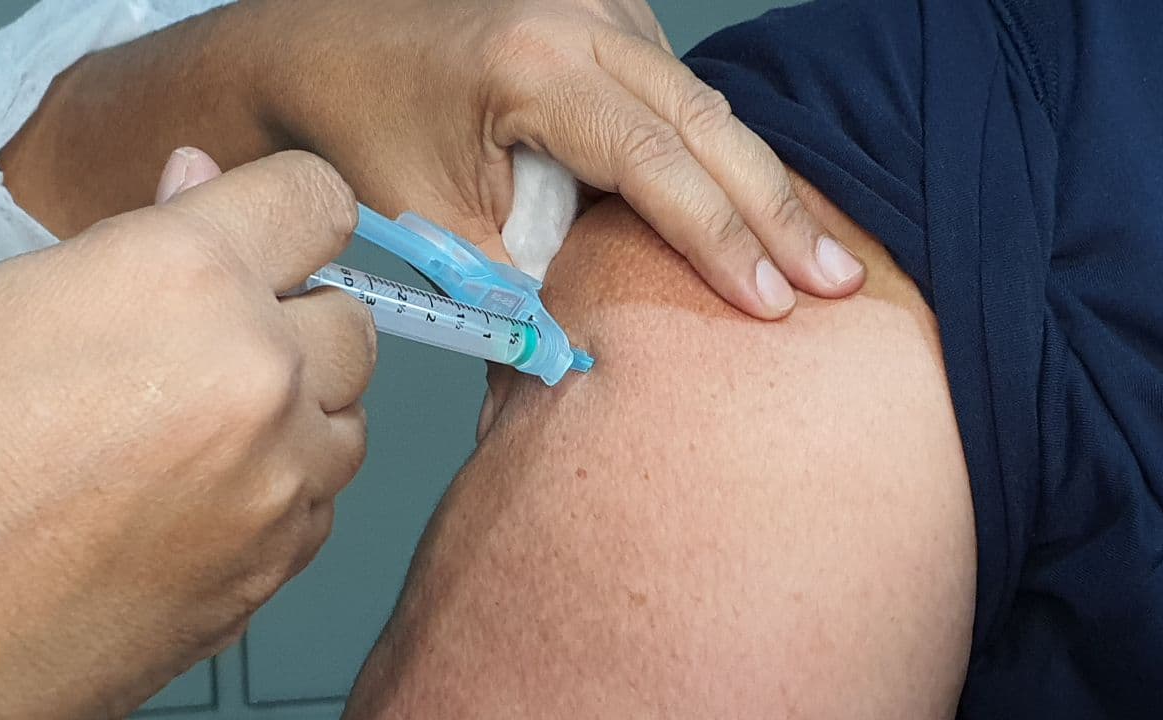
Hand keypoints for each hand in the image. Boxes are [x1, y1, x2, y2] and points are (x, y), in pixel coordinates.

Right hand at [0, 150, 374, 718]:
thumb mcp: (21, 302)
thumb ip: (142, 236)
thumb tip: (203, 179)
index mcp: (184, 279)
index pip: (313, 198)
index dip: (291, 210)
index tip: (281, 228)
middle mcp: (257, 371)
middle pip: (349, 317)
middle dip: (294, 324)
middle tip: (214, 349)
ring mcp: (282, 473)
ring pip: (348, 411)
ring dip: (297, 411)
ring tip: (199, 432)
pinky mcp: (285, 556)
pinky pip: (324, 495)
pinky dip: (285, 488)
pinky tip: (204, 496)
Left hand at [250, 0, 864, 317]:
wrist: (323, 46)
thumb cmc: (364, 127)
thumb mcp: (435, 219)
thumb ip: (521, 282)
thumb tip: (590, 348)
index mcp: (537, 67)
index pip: (659, 162)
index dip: (722, 238)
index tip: (772, 302)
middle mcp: (582, 21)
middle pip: (711, 125)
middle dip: (777, 210)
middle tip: (840, 281)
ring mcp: (600, 9)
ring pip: (707, 106)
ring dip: (757, 183)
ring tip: (815, 255)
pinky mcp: (606, 16)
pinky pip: (680, 91)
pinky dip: (717, 151)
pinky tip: (754, 205)